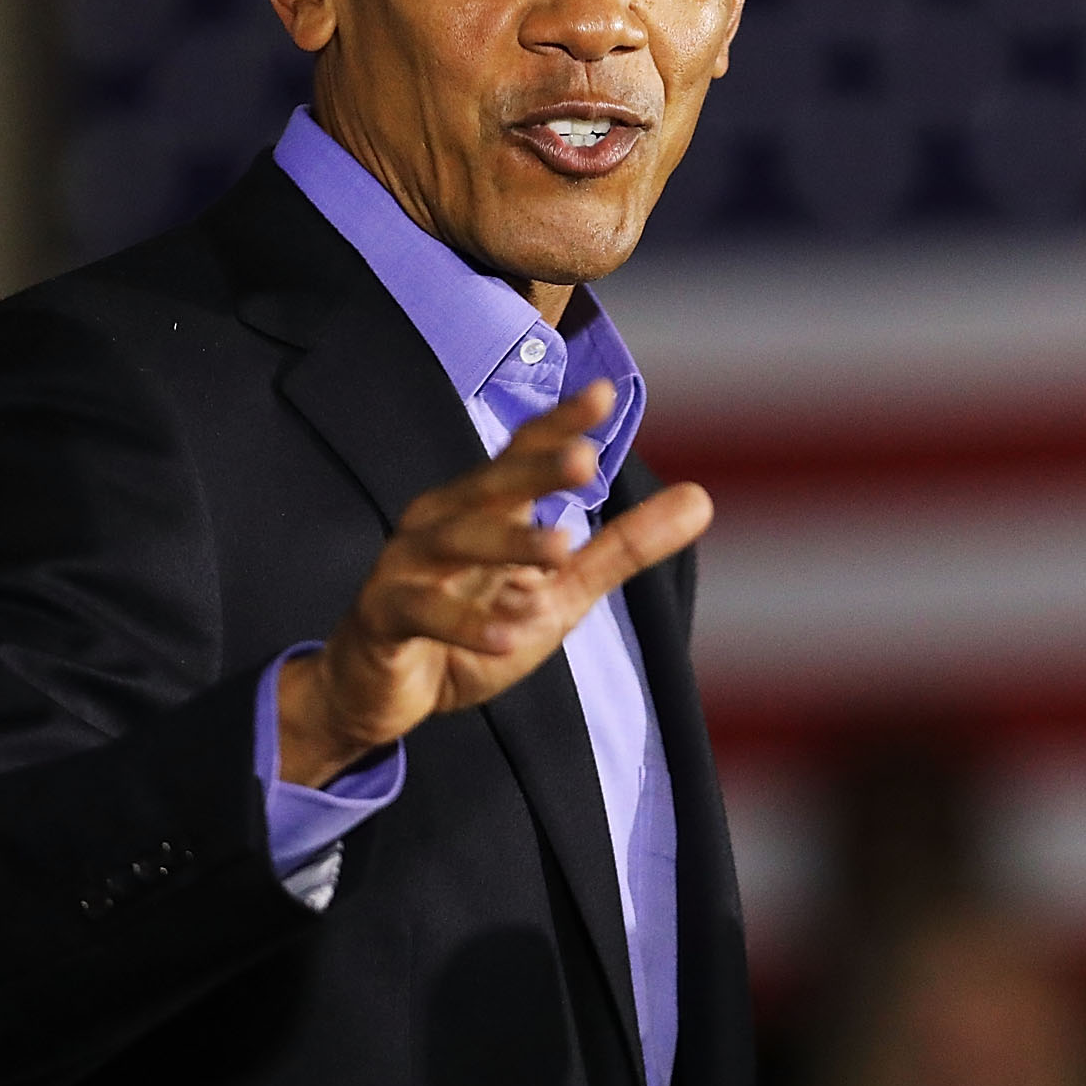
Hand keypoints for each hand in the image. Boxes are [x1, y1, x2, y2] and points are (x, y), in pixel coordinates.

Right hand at [277, 380, 711, 785]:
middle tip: (587, 460)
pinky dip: (467, 623)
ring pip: (456, 541)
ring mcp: (407, 565)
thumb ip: (625, 548)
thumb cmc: (474, 627)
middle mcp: (442, 521)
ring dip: (509, 544)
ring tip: (561, 548)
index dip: (560, 425)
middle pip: (491, 486)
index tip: (603, 394)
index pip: (523, 453)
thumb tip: (702, 498)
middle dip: (536, 470)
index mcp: (484, 506)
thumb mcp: (562, 590)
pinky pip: (424, 613)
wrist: (384, 690)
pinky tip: (510, 634)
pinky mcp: (383, 615)